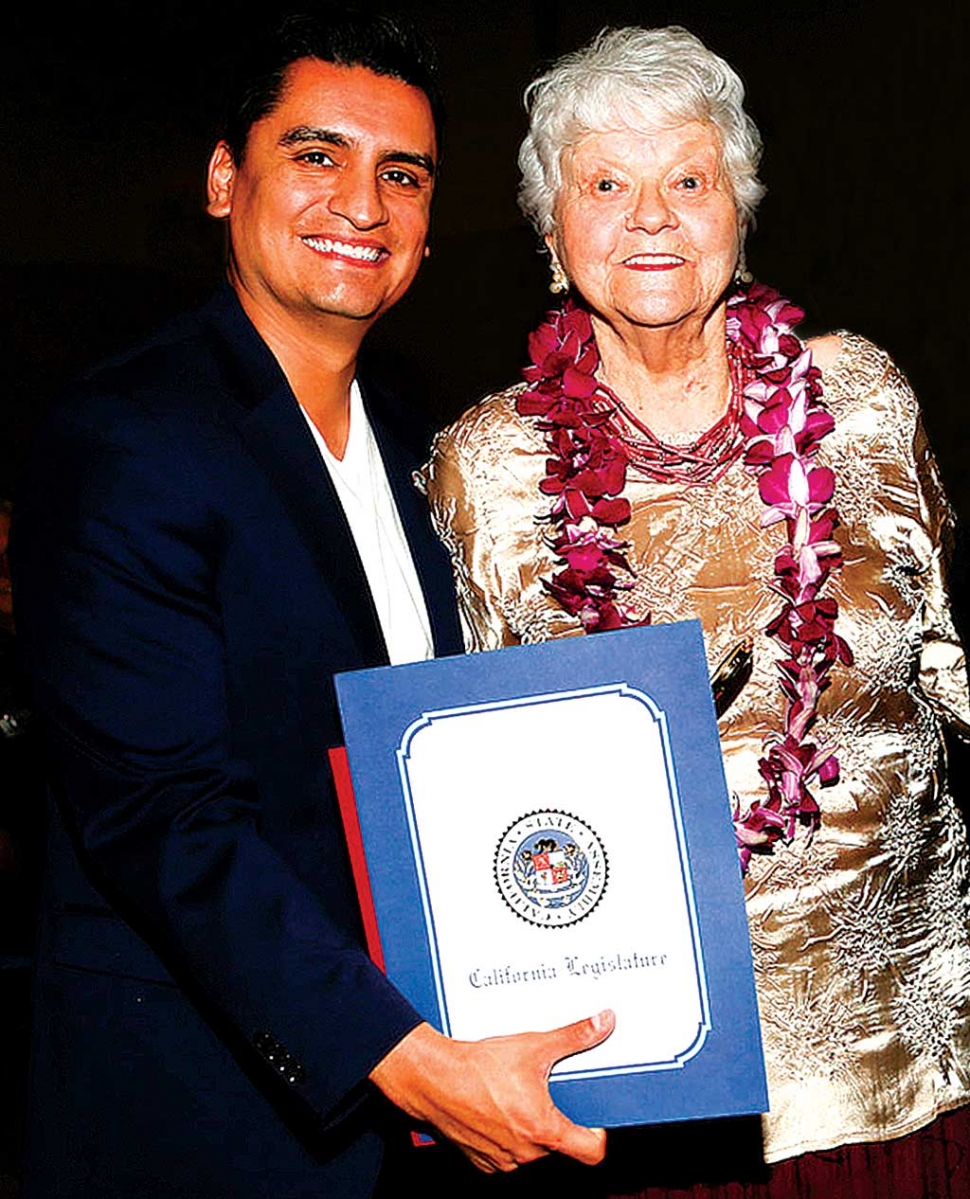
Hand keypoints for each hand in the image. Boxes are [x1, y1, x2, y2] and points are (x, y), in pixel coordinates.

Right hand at [369, 1010, 614, 1173]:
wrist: (432, 1078)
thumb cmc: (478, 1067)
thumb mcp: (533, 1045)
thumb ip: (574, 1037)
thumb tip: (603, 1023)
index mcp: (544, 1130)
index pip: (591, 1151)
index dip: (597, 1133)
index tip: (594, 1117)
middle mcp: (525, 1153)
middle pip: (558, 1143)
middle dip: (554, 1116)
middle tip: (545, 1088)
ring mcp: (502, 1159)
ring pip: (530, 1147)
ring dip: (528, 1125)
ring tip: (515, 1093)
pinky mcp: (481, 1160)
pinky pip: (505, 1152)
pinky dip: (505, 1132)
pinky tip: (495, 1105)